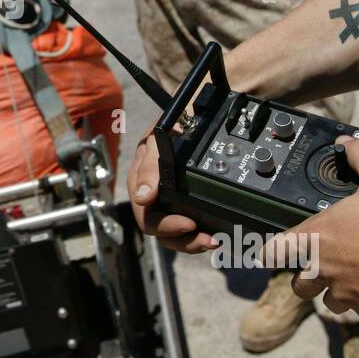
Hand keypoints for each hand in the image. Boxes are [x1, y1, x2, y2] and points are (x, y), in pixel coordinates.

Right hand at [126, 124, 220, 253]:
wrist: (190, 115)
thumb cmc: (169, 127)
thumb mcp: (156, 140)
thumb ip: (149, 166)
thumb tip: (143, 196)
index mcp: (141, 185)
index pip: (147, 218)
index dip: (167, 227)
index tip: (189, 224)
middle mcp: (153, 198)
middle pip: (163, 233)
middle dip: (185, 241)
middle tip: (209, 240)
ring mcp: (169, 202)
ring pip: (176, 235)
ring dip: (194, 241)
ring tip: (214, 240)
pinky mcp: (186, 203)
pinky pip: (191, 226)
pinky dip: (203, 232)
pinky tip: (217, 231)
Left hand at [263, 135, 358, 325]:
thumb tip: (349, 143)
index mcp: (319, 238)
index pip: (274, 252)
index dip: (274, 251)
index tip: (278, 251)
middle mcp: (327, 271)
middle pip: (299, 284)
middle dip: (307, 276)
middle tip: (324, 264)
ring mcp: (349, 296)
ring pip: (329, 302)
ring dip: (336, 292)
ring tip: (356, 276)